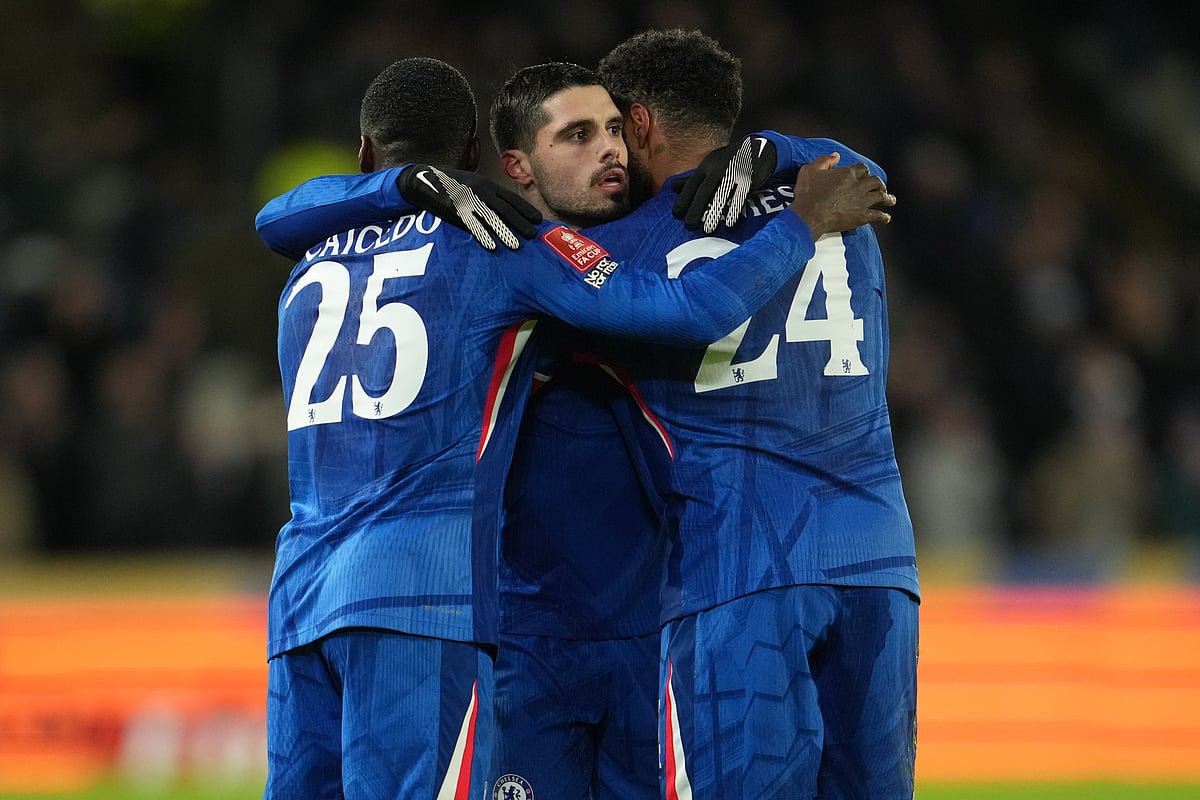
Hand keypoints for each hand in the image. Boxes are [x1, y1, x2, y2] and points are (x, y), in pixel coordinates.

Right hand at [396, 165, 541, 250]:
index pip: (511, 198)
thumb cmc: (452, 183)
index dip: (525, 209)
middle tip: (533, 235)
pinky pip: (471, 225)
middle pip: (505, 209)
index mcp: (487, 184)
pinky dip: (482, 236)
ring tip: (517, 245)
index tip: (538, 219)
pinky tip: (492, 247)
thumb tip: (506, 209)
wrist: (424, 179)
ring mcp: (468, 200)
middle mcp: (481, 191)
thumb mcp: (473, 183)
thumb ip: (489, 194)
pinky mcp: (455, 210)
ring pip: (491, 218)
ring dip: (505, 232)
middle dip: (520, 222)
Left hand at [672, 134, 777, 232]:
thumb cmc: (729, 161)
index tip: (676, 214)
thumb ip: (692, 178)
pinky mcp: (749, 180)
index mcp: (707, 166)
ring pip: (721, 196)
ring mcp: (734, 174)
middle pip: (704, 191)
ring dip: (714, 214)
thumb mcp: (710, 165)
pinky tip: (729, 224)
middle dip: (695, 209)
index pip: (692, 184)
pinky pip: (740, 198)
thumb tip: (672, 187)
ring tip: (707, 230)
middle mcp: (719, 169)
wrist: (759, 148)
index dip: (683, 199)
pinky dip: (734, 212)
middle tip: (689, 226)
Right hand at [787, 153, 895, 237]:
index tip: (865, 175)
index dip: (865, 172)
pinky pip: (877, 215)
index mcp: (847, 173)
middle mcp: (858, 186)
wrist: (809, 215)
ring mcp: (862, 201)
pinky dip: (883, 217)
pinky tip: (886, 218)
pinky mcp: (862, 216)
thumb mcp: (810, 170)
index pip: (862, 168)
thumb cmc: (808, 193)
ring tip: (890, 200)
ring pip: (881, 197)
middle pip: (876, 181)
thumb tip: (836, 155)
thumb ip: (824, 160)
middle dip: (879, 184)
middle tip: (880, 187)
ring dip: (887, 198)